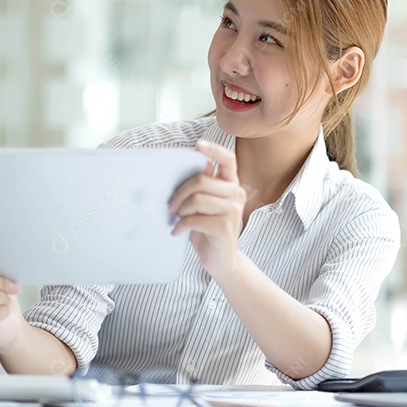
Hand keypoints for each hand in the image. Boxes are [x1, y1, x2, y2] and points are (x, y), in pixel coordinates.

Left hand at [169, 140, 245, 278]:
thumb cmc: (210, 230)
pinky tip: (177, 231)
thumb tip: (198, 164)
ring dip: (181, 211)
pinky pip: (194, 219)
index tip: (197, 145)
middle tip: (171, 206)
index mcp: (231, 185)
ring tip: (178, 219)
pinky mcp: (224, 227)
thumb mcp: (206, 205)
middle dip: (179, 193)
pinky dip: (180, 226)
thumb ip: (204, 186)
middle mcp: (236, 195)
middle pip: (201, 180)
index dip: (213, 149)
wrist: (222, 261)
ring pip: (196, 199)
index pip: (228, 160)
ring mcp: (232, 211)